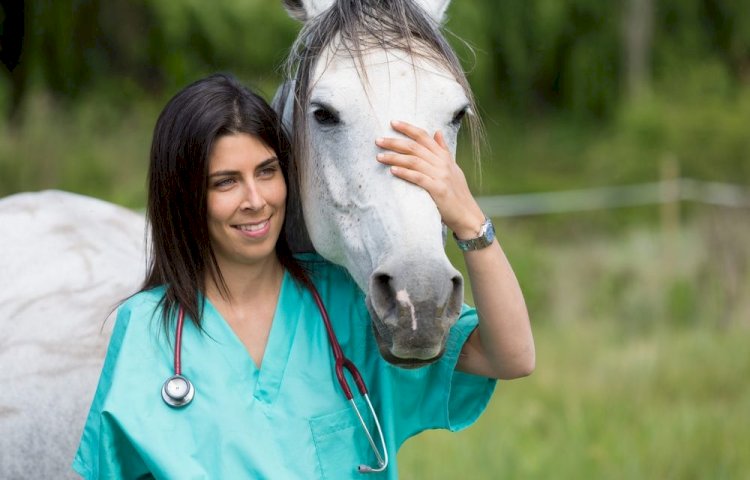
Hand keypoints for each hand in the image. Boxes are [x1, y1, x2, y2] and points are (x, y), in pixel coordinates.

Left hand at [376, 120, 484, 238]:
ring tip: (380, 157)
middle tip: (378, 141)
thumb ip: (443, 150)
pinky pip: (418, 178)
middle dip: (395, 142)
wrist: (467, 214)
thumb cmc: (457, 192)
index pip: (424, 137)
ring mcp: (441, 176)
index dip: (408, 128)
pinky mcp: (438, 190)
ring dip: (395, 157)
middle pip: (415, 147)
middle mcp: (442, 163)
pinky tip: (392, 170)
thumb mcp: (453, 168)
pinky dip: (405, 173)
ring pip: (414, 161)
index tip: (392, 122)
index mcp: (444, 156)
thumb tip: (437, 132)